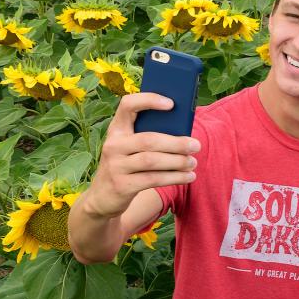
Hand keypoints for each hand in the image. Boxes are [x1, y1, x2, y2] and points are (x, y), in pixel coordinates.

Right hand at [81, 92, 200, 218]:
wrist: (102, 198)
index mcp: (116, 129)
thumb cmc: (126, 166)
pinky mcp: (122, 186)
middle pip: (148, 139)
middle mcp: (113, 145)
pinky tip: (188, 177)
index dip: (149, 100)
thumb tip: (184, 132)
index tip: (171, 104)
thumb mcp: (129, 148)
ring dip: (177, 161)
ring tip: (193, 162)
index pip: (128, 105)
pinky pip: (153, 179)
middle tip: (196, 145)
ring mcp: (116, 166)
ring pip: (152, 161)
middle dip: (176, 142)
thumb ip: (148, 137)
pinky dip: (174, 177)